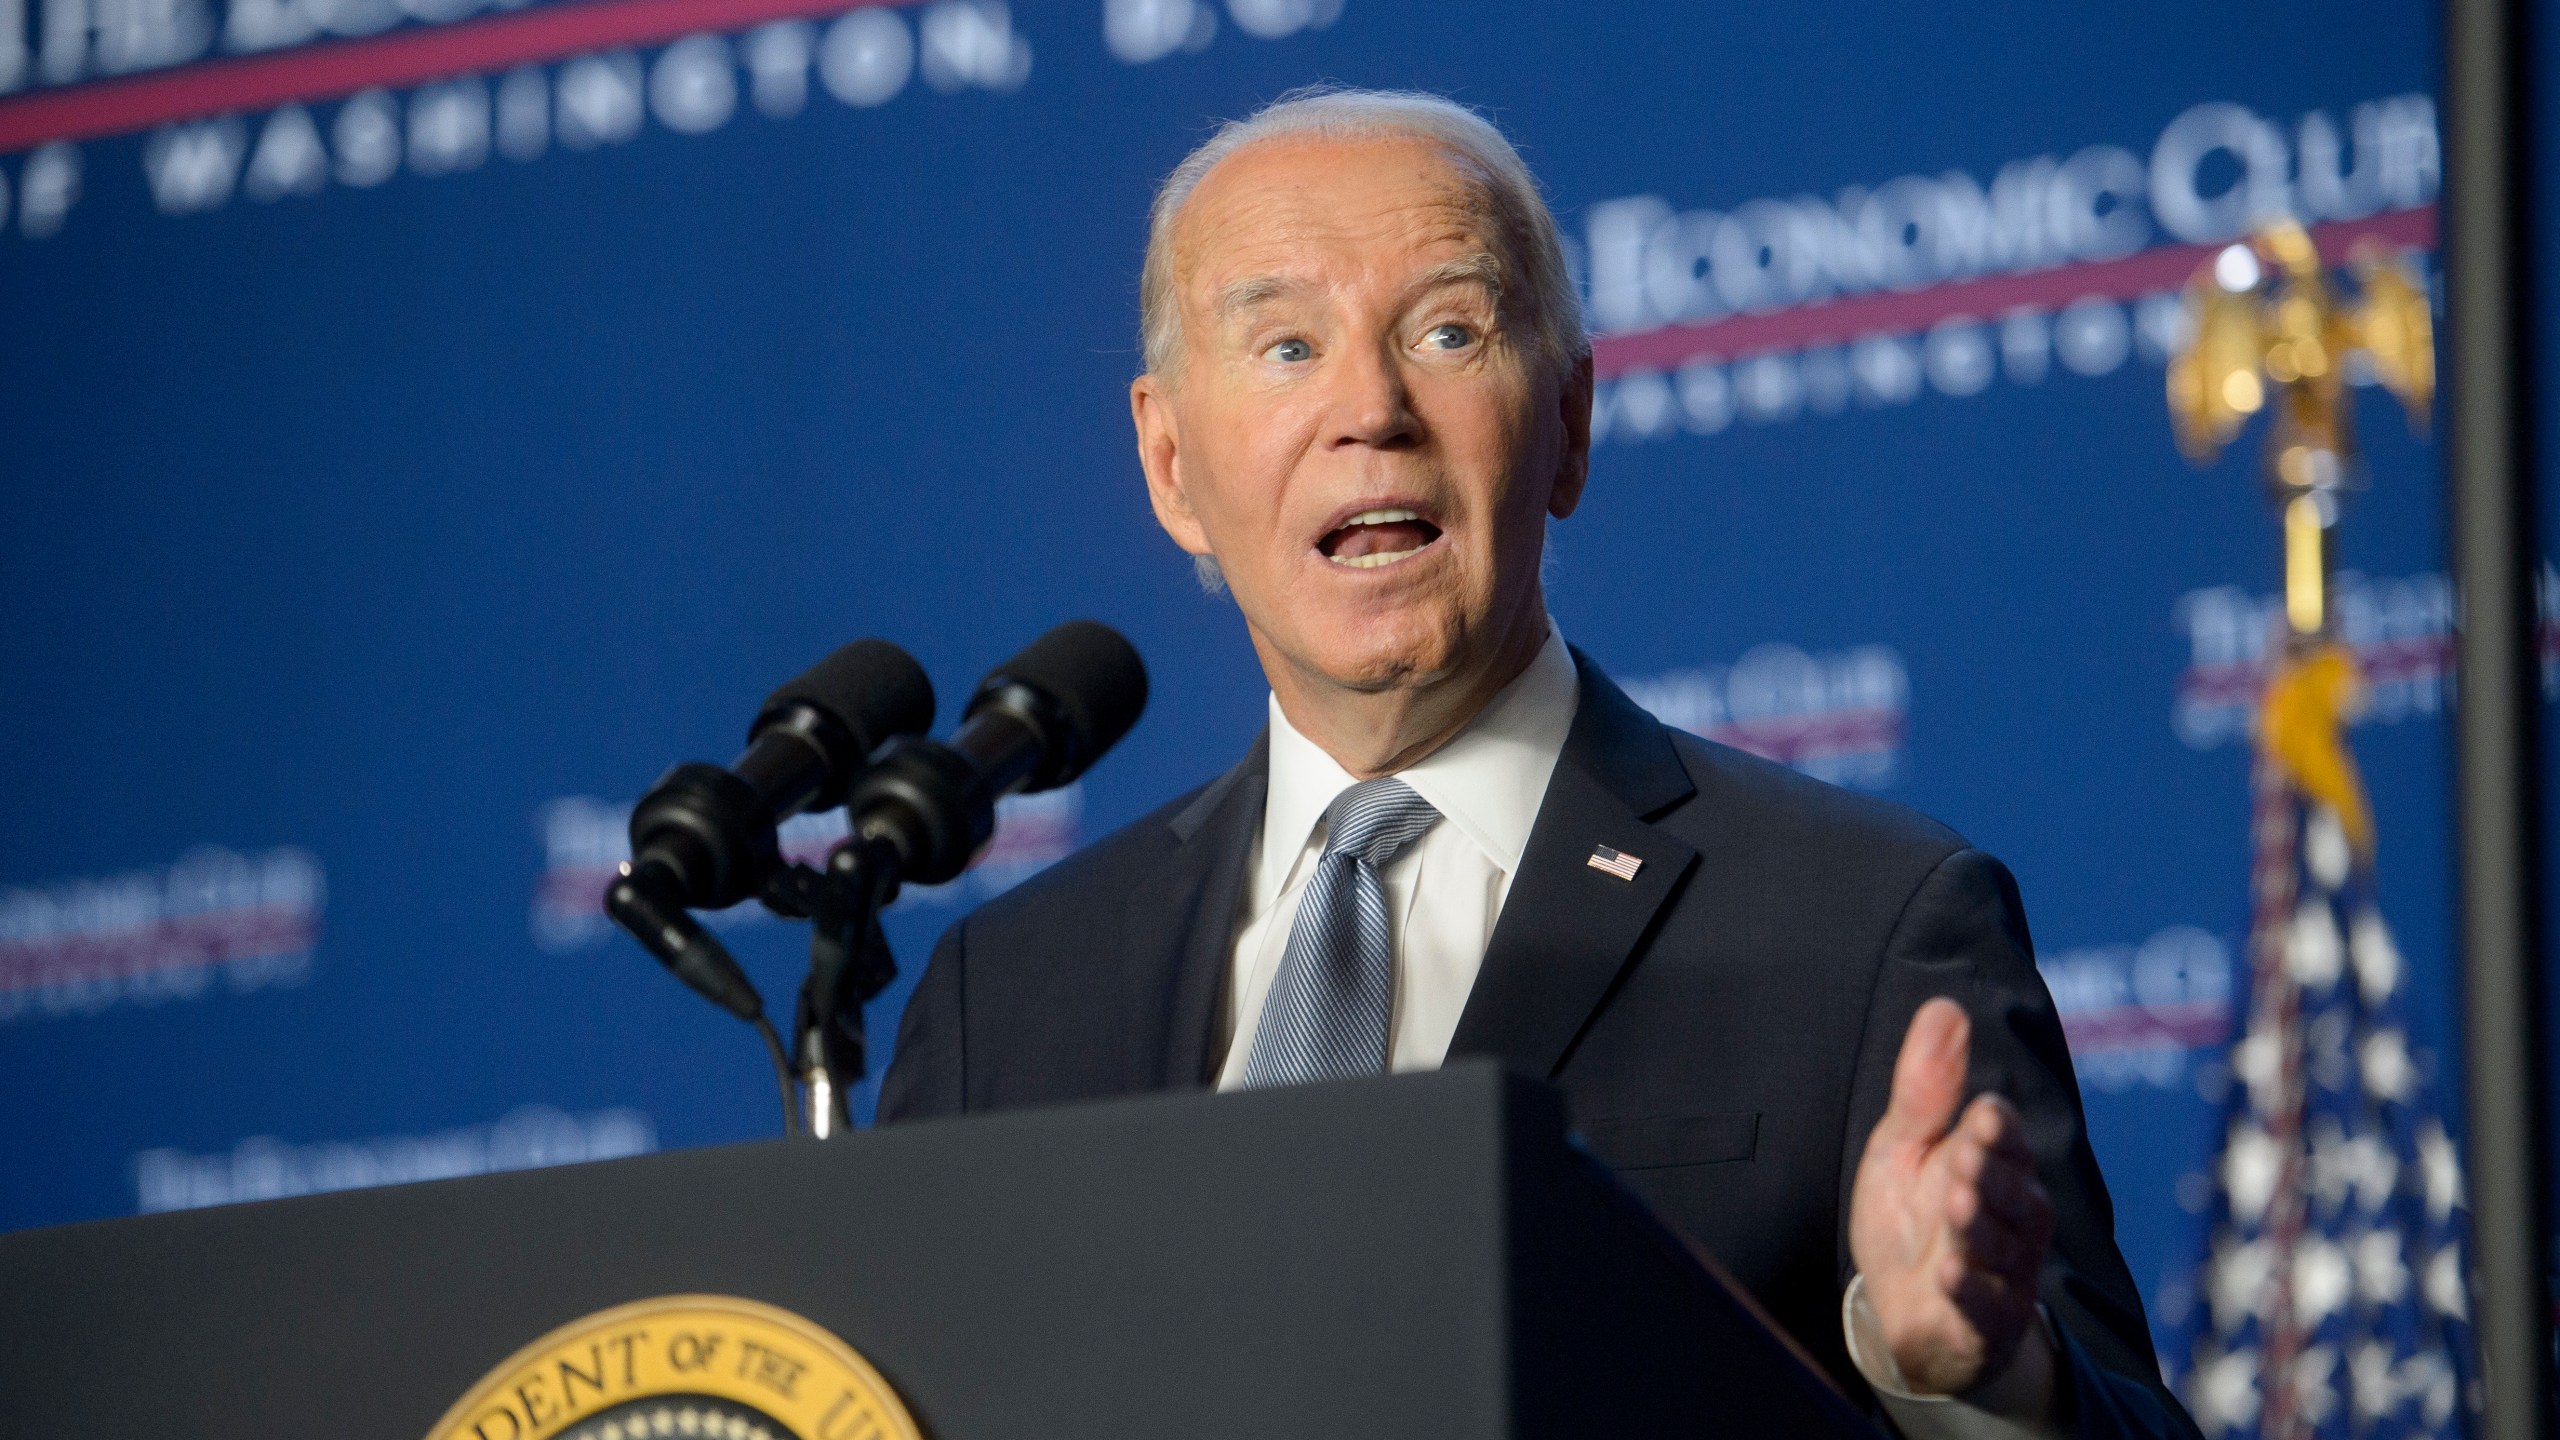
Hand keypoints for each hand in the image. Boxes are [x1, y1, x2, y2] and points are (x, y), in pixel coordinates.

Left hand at [1848, 998, 2056, 1396]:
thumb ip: (1925, 1086)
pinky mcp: (1986, 1322)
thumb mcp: (1904, 1146)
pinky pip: (1982, 1307)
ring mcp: (2002, 1272)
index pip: (2003, 1139)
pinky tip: (1948, 1273)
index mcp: (1995, 1165)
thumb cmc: (1911, 1218)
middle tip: (1965, 1155)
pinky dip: (1968, 1291)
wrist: (1907, 1312)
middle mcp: (2010, 1217)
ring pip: (2000, 1245)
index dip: (1994, 1130)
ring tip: (1956, 1204)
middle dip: (1989, 1173)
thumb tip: (1944, 1006)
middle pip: (2009, 1191)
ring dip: (1979, 1226)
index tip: (1981, 1114)